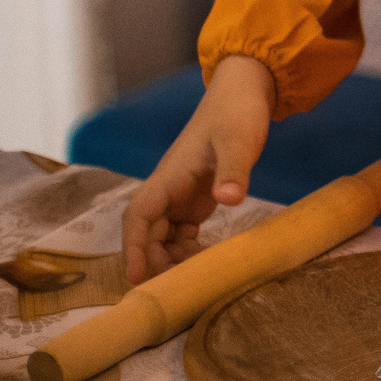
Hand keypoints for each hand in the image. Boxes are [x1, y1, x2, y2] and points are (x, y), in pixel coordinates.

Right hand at [122, 57, 274, 281]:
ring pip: (163, 236)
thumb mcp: (239, 141)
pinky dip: (188, 250)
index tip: (135, 276)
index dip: (134, 247)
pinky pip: (182, 232)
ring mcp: (181, 195)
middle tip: (176, 290)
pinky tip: (206, 262)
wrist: (245, 91)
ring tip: (195, 281)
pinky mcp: (197, 198)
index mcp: (168, 176)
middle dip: (155, 262)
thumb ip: (234, 171)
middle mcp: (168, 188)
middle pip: (148, 233)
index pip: (139, 216)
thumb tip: (230, 200)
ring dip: (172, 259)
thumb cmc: (237, 113)